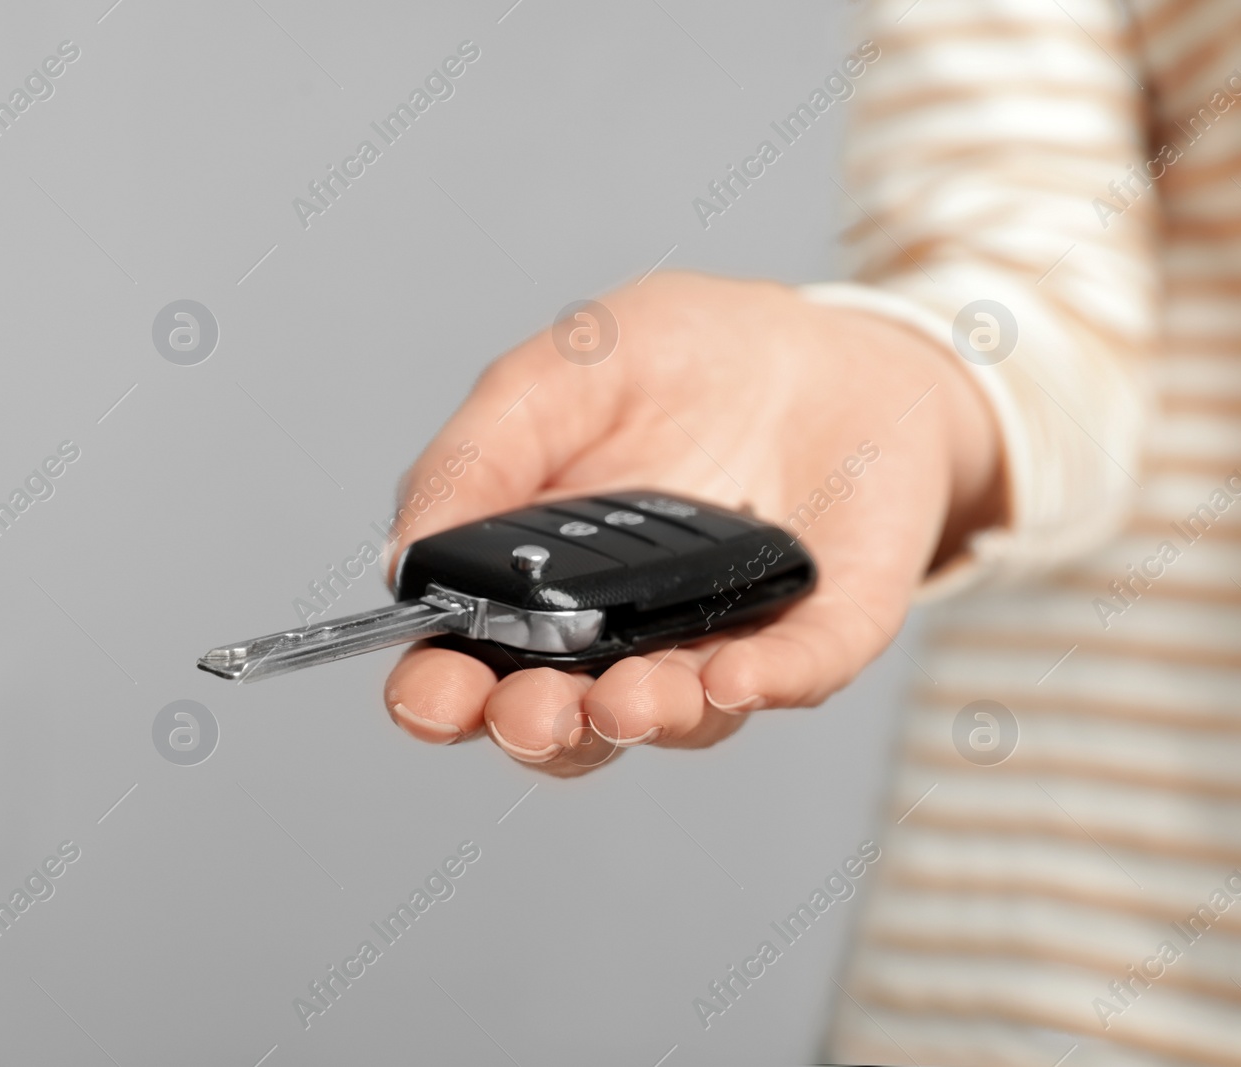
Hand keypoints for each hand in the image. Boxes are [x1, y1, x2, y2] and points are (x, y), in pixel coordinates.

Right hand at [382, 271, 1000, 775]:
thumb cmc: (692, 357)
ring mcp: (724, 639)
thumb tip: (408, 552)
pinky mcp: (819, 630)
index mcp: (542, 581)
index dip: (443, 696)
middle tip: (533, 711)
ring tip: (628, 698)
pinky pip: (797, 671)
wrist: (831, 343)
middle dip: (541, 730)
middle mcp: (627, 634)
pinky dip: (766, 683)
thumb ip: (484, 452)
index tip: (432, 696)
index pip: (475, 667)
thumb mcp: (570, 369)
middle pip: (569, 721)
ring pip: (681, 717)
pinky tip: (735, 677)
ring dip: (647, 717)